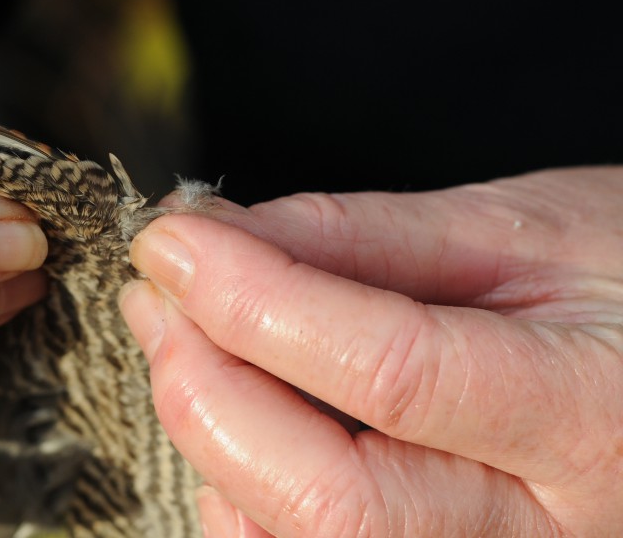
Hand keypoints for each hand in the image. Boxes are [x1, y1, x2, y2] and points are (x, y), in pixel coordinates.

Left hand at [121, 168, 622, 536]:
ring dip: (211, 439)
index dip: (254, 301)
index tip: (170, 241)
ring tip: (183, 339)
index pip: (390, 374)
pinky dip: (241, 497)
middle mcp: (549, 532)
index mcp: (591, 417)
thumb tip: (218, 238)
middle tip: (158, 296)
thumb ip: (360, 239)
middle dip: (208, 387)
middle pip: (331, 500)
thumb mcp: (520, 230)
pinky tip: (233, 420)